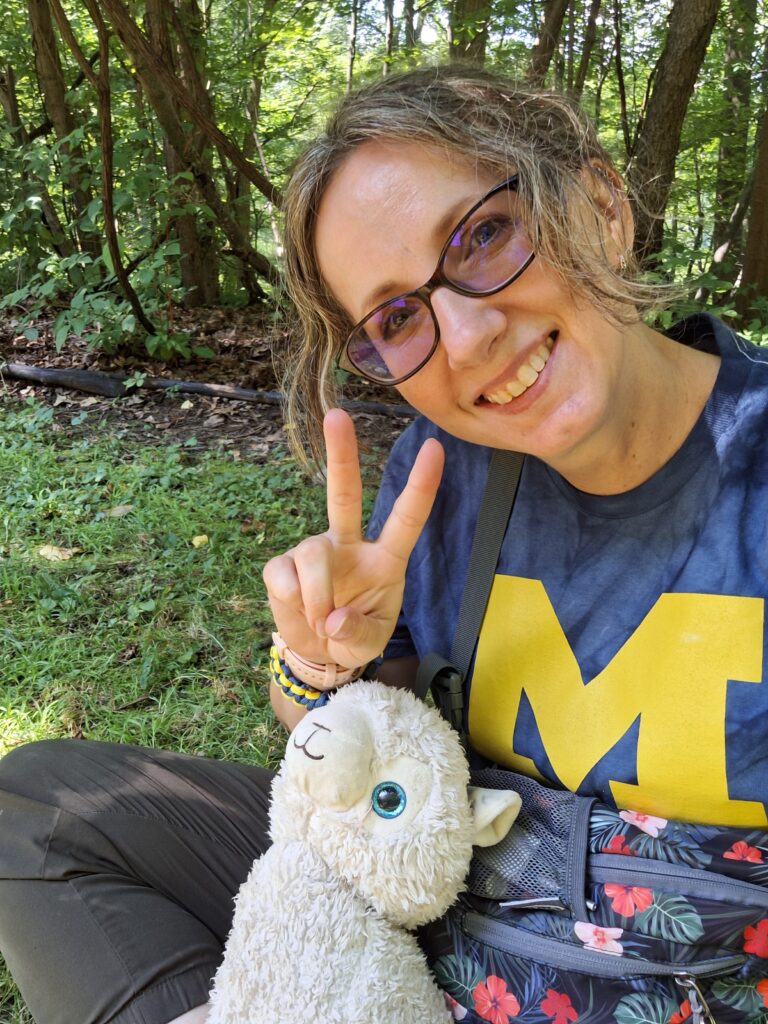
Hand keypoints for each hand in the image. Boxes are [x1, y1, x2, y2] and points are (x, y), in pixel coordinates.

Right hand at [263, 408, 443, 672]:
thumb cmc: (354, 637)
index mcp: (385, 560)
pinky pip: (283, 575)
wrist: (318, 654)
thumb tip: (332, 618)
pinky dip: (293, 601)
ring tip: (321, 621)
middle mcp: (349, 546)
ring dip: (317, 595)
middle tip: (337, 415)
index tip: (436, 448)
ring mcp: (315, 552)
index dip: (420, 485)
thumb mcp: (369, 644)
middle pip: (344, 493)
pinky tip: (299, 614)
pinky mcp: (282, 567)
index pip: (406, 518)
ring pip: (312, 555)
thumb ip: (357, 633)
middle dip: (341, 455)